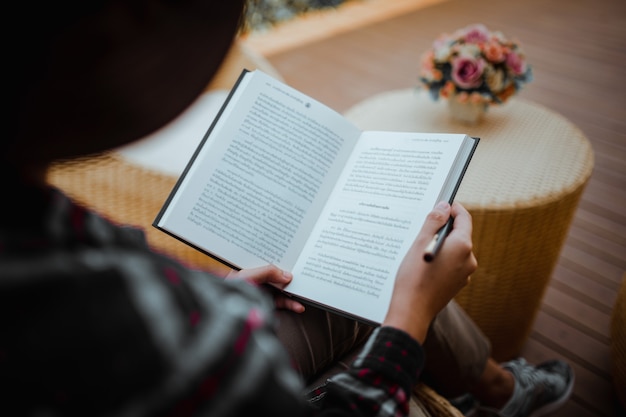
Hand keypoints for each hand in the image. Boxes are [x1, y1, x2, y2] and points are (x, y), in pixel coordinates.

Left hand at [226, 265, 305, 312]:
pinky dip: (290, 304)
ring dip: (293, 292)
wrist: (219, 314)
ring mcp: (260, 291)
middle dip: (290, 275)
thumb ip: (266, 272)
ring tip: (304, 293)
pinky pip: (280, 302)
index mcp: (249, 267)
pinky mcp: (264, 304)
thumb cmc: (227, 291)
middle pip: (277, 274)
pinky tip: (297, 306)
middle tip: (303, 277)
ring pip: (281, 289)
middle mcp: (255, 278)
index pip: (268, 260)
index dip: (281, 258)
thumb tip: (286, 274)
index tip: (295, 259)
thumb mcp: (246, 277)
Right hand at [383, 201, 476, 342]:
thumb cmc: (414, 277)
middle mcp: (468, 259)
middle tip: (423, 227)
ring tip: (419, 249)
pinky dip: (440, 259)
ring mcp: (464, 273)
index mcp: (463, 246)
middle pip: (459, 234)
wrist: (412, 310)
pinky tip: (423, 265)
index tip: (440, 204)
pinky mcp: (457, 284)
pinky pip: (451, 264)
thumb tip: (444, 206)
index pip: (463, 218)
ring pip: (454, 250)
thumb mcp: (420, 243)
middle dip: (443, 228)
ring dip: (440, 245)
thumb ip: (434, 221)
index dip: (452, 208)